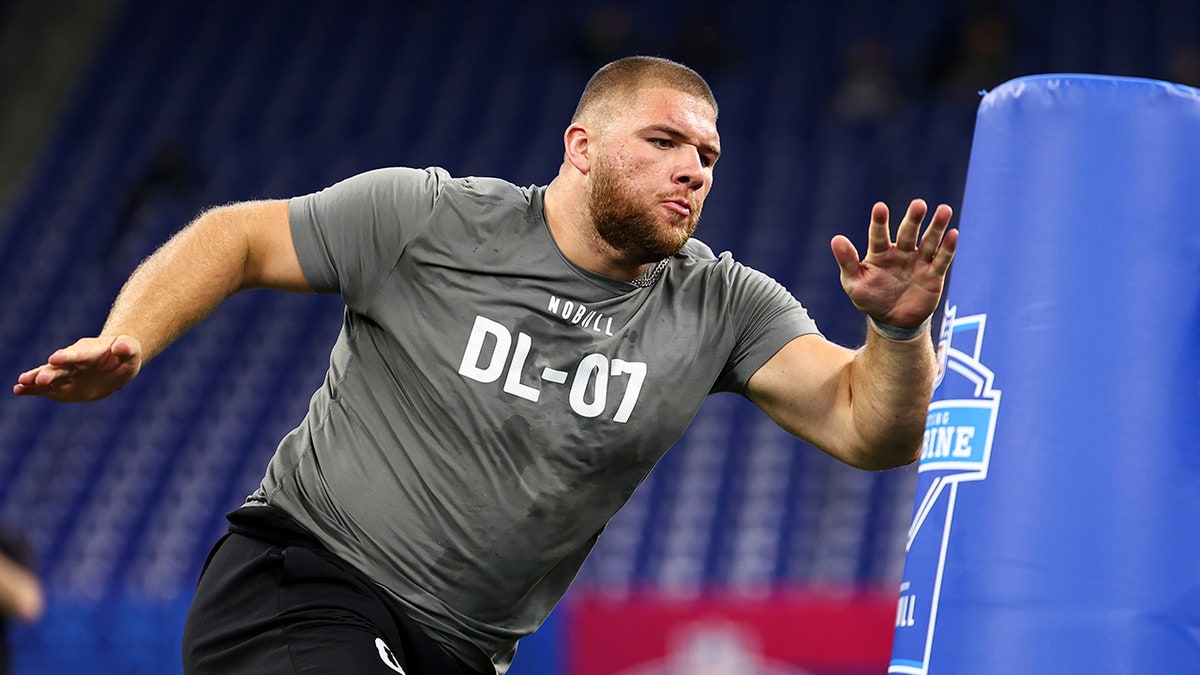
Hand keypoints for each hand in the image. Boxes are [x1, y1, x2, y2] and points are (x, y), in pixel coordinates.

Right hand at [13, 336, 142, 401]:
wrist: (116, 362)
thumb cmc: (125, 354)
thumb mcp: (132, 350)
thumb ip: (127, 348)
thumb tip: (124, 346)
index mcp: (90, 351)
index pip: (79, 354)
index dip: (68, 356)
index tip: (55, 358)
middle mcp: (73, 361)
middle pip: (60, 367)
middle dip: (49, 372)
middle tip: (37, 379)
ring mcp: (66, 374)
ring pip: (49, 376)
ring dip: (36, 379)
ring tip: (21, 384)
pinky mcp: (62, 386)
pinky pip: (46, 388)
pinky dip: (33, 390)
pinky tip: (18, 390)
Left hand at [831, 199, 956, 327]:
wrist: (893, 321)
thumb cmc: (871, 299)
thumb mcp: (854, 283)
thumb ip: (847, 261)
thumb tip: (836, 239)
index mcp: (880, 253)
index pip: (878, 235)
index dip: (879, 222)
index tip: (880, 208)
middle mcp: (901, 252)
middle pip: (908, 233)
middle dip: (913, 219)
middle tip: (918, 204)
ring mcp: (918, 262)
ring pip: (928, 241)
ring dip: (936, 227)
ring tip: (944, 210)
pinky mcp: (934, 274)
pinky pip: (942, 259)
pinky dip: (948, 248)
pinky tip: (953, 234)